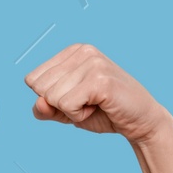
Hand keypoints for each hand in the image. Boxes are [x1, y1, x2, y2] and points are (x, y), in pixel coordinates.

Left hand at [24, 43, 172, 143]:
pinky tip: (99, 107)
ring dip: (71, 112)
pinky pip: (66, 105)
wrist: (140, 121)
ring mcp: (92, 63)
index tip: (77, 98)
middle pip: (40, 88)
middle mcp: (82, 51)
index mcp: (72, 52)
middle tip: (87, 103)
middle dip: (59, 105)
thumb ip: (45, 109)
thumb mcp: (65, 111)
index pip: (32, 80)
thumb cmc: (103, 113)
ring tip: (95, 105)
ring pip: (52, 98)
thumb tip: (38, 103)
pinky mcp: (100, 80)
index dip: (50, 99)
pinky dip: (78, 116)